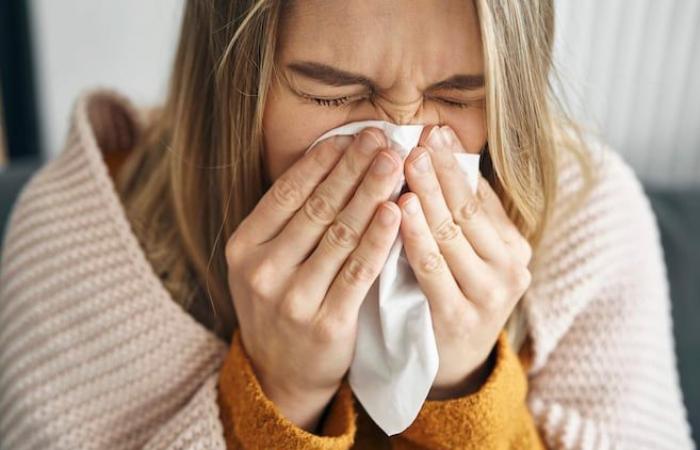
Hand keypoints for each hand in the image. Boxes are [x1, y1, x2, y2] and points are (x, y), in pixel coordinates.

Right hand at [225, 127, 402, 430]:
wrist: (282, 373)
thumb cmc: (281, 304)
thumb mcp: (264, 262)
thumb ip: (288, 220)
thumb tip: (331, 160)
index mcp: (243, 247)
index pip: (287, 193)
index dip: (322, 161)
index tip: (352, 135)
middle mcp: (262, 271)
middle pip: (316, 208)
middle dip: (353, 168)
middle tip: (382, 138)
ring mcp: (292, 299)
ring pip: (340, 234)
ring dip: (370, 194)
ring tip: (394, 163)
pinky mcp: (326, 324)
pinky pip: (358, 272)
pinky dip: (379, 239)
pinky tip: (395, 211)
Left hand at [398, 125, 532, 399]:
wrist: (452, 364)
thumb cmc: (453, 297)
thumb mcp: (467, 256)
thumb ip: (458, 216)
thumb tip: (438, 157)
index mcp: (513, 247)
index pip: (482, 196)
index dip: (456, 164)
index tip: (435, 132)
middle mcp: (510, 268)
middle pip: (468, 210)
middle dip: (441, 172)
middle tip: (418, 138)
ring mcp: (488, 295)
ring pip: (453, 234)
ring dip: (429, 195)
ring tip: (408, 162)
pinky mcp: (459, 318)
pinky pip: (433, 269)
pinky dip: (417, 236)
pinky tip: (401, 210)